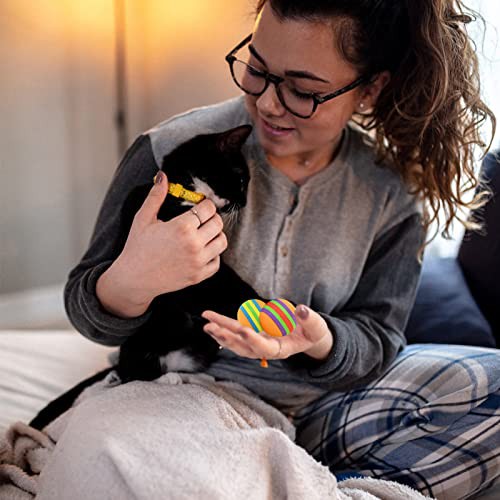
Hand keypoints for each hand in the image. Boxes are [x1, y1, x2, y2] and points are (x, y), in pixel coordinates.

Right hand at [96, 171, 227, 316]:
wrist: (134, 279)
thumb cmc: (137, 248)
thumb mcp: (143, 218)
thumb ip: (156, 196)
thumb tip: (163, 176)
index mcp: (182, 227)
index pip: (208, 208)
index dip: (205, 205)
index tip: (200, 207)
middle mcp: (194, 244)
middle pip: (218, 223)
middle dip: (211, 218)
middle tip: (202, 219)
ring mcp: (198, 261)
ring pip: (222, 242)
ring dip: (215, 235)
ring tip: (203, 234)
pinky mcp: (199, 276)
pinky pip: (217, 261)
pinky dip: (213, 255)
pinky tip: (201, 250)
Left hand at [201, 304, 333, 361]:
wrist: (308, 336)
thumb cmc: (312, 331)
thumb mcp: (316, 326)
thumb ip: (309, 318)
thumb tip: (300, 309)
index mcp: (281, 349)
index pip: (265, 347)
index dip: (254, 339)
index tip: (243, 330)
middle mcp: (266, 349)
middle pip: (244, 346)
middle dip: (227, 337)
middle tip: (212, 327)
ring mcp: (259, 343)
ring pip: (236, 343)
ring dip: (221, 334)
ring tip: (207, 325)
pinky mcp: (254, 335)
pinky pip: (236, 335)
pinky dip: (224, 330)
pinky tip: (213, 323)